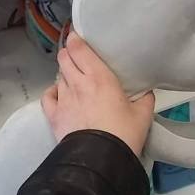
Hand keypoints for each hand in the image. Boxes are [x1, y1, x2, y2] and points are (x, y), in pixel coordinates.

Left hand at [41, 32, 154, 155]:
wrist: (99, 158)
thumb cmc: (123, 134)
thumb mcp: (142, 114)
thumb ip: (144, 99)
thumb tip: (146, 93)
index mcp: (99, 77)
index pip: (79, 49)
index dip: (75, 39)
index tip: (78, 35)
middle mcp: (77, 83)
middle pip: (65, 58)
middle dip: (68, 54)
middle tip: (76, 55)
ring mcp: (63, 99)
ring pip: (58, 76)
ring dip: (64, 74)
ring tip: (72, 78)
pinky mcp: (54, 116)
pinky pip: (47, 97)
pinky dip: (52, 92)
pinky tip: (58, 94)